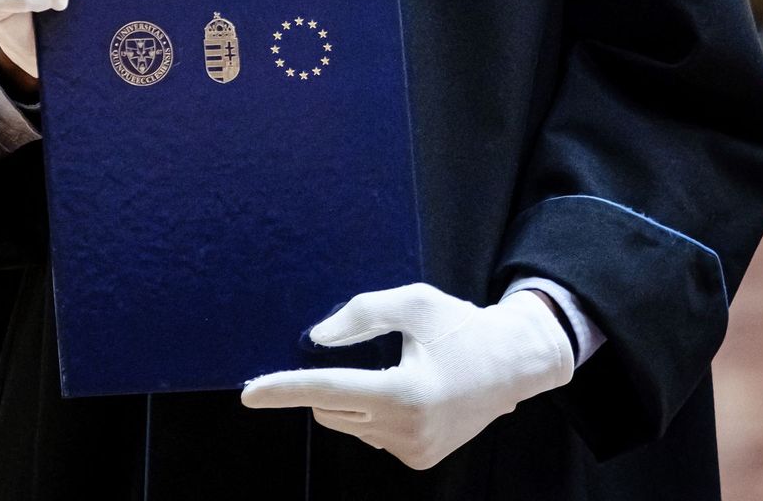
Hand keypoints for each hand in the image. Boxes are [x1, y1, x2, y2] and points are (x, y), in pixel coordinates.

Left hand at [241, 283, 572, 470]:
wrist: (514, 365)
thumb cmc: (461, 325)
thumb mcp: (413, 302)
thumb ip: (361, 315)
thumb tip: (316, 340)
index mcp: (405, 392)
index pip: (328, 391)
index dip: (285, 389)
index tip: (249, 393)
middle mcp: (406, 430)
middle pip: (331, 409)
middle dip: (322, 383)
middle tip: (351, 351)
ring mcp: (413, 451)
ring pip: (348, 422)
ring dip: (351, 396)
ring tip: (399, 368)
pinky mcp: (419, 460)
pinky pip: (371, 433)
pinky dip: (373, 410)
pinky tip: (409, 390)